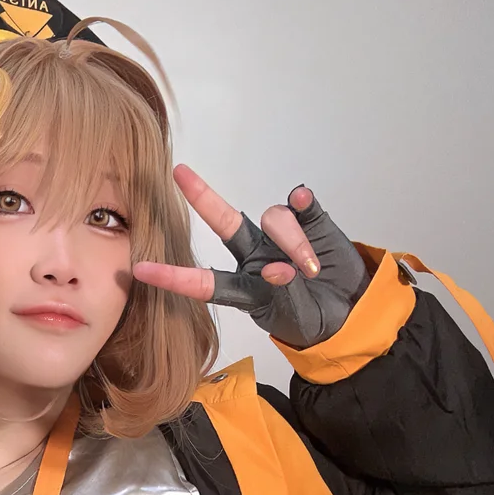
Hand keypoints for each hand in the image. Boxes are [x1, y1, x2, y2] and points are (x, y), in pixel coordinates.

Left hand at [133, 166, 368, 348]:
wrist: (353, 309)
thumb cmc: (314, 320)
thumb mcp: (296, 317)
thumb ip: (284, 292)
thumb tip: (279, 267)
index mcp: (244, 288)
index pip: (204, 281)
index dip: (173, 276)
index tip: (140, 270)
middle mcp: (256, 256)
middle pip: (226, 223)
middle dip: (203, 198)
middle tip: (179, 174)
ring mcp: (281, 236)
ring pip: (275, 220)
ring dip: (292, 242)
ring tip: (311, 268)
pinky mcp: (310, 220)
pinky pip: (300, 204)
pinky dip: (303, 203)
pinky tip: (305, 201)